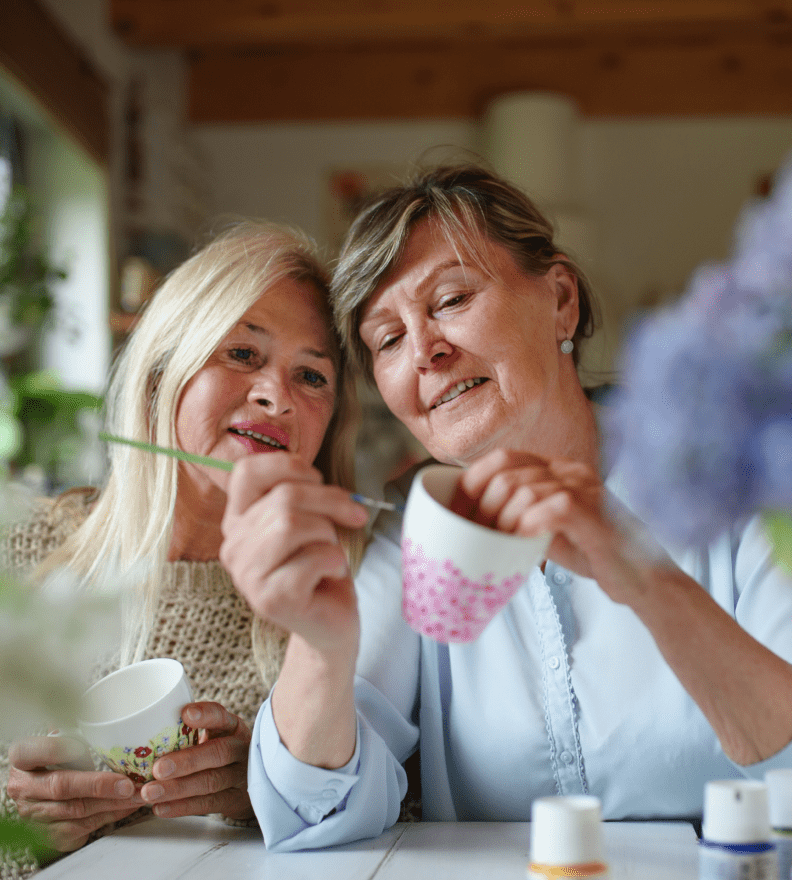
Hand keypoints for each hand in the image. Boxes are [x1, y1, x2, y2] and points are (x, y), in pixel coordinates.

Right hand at [7, 735, 144, 851]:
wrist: (43, 793)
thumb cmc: (57, 758)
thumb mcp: (58, 739)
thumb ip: (74, 732)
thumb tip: (103, 724)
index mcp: (22, 758)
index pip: (36, 751)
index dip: (59, 749)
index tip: (84, 747)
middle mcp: (24, 788)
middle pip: (61, 787)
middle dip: (98, 786)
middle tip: (126, 783)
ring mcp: (34, 815)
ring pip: (76, 811)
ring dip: (111, 803)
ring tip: (136, 794)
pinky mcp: (50, 835)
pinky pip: (83, 828)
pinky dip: (109, 816)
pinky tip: (126, 806)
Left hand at [140, 702, 251, 819]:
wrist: (249, 780)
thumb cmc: (217, 751)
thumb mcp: (212, 734)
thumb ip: (188, 731)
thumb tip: (144, 727)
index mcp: (232, 727)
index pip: (221, 716)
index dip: (206, 715)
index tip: (185, 714)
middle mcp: (240, 749)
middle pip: (218, 753)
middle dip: (186, 762)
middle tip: (157, 768)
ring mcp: (241, 776)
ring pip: (210, 782)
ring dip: (177, 789)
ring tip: (150, 792)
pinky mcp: (235, 800)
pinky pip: (208, 804)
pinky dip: (182, 807)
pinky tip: (161, 808)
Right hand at [220, 453, 368, 655]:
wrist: (330, 623)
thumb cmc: (321, 566)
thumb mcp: (311, 519)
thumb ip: (303, 494)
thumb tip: (317, 478)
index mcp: (238, 520)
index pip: (247, 471)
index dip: (290, 466)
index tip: (319, 482)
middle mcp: (234, 546)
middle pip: (283, 497)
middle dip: (330, 501)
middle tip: (353, 516)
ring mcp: (248, 575)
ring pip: (292, 524)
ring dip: (328, 534)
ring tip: (331, 551)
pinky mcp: (270, 600)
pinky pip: (312, 558)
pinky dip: (335, 560)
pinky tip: (332, 574)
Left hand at [452, 448, 648, 603]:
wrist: (641, 578)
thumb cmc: (591, 552)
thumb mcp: (545, 529)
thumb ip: (516, 516)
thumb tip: (468, 521)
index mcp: (557, 468)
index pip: (503, 458)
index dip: (472, 481)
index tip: (456, 512)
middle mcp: (570, 471)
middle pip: (507, 472)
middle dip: (481, 507)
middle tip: (475, 537)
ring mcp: (585, 489)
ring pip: (524, 491)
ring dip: (501, 522)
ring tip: (496, 546)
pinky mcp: (596, 515)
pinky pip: (551, 509)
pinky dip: (528, 527)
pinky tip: (521, 543)